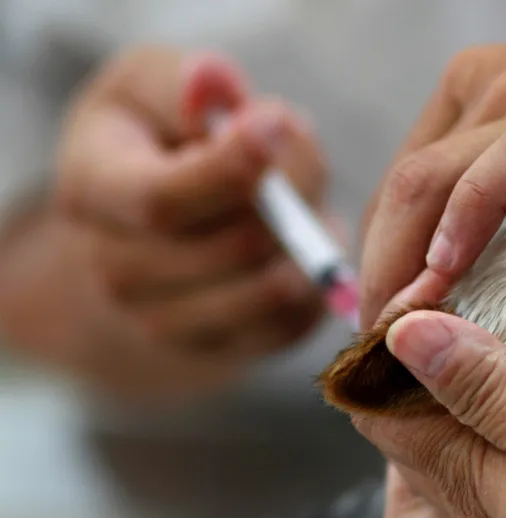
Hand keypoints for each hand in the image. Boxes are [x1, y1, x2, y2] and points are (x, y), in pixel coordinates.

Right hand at [48, 48, 332, 397]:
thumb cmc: (156, 139)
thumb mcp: (152, 87)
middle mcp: (118, 272)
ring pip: (274, 289)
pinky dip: (317, 280)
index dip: (231, 168)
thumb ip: (183, 84)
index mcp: (93, 193)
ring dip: (310, 239)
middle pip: (237, 246)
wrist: (149, 225)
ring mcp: (167, 323)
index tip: (277, 123)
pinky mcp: (221, 350)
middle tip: (300, 153)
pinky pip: (296, 320)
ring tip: (300, 202)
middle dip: (293, 194)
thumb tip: (214, 85)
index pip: (163, 200)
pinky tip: (300, 246)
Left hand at [357, 313, 505, 517]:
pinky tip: (487, 513)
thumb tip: (406, 334)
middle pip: (398, 456)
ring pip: (423, 511)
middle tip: (448, 348)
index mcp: (466, 479)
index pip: (381, 409)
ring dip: (428, 461)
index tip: (419, 306)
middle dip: (405, 395)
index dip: (385, 353)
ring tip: (460, 422)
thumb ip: (490, 389)